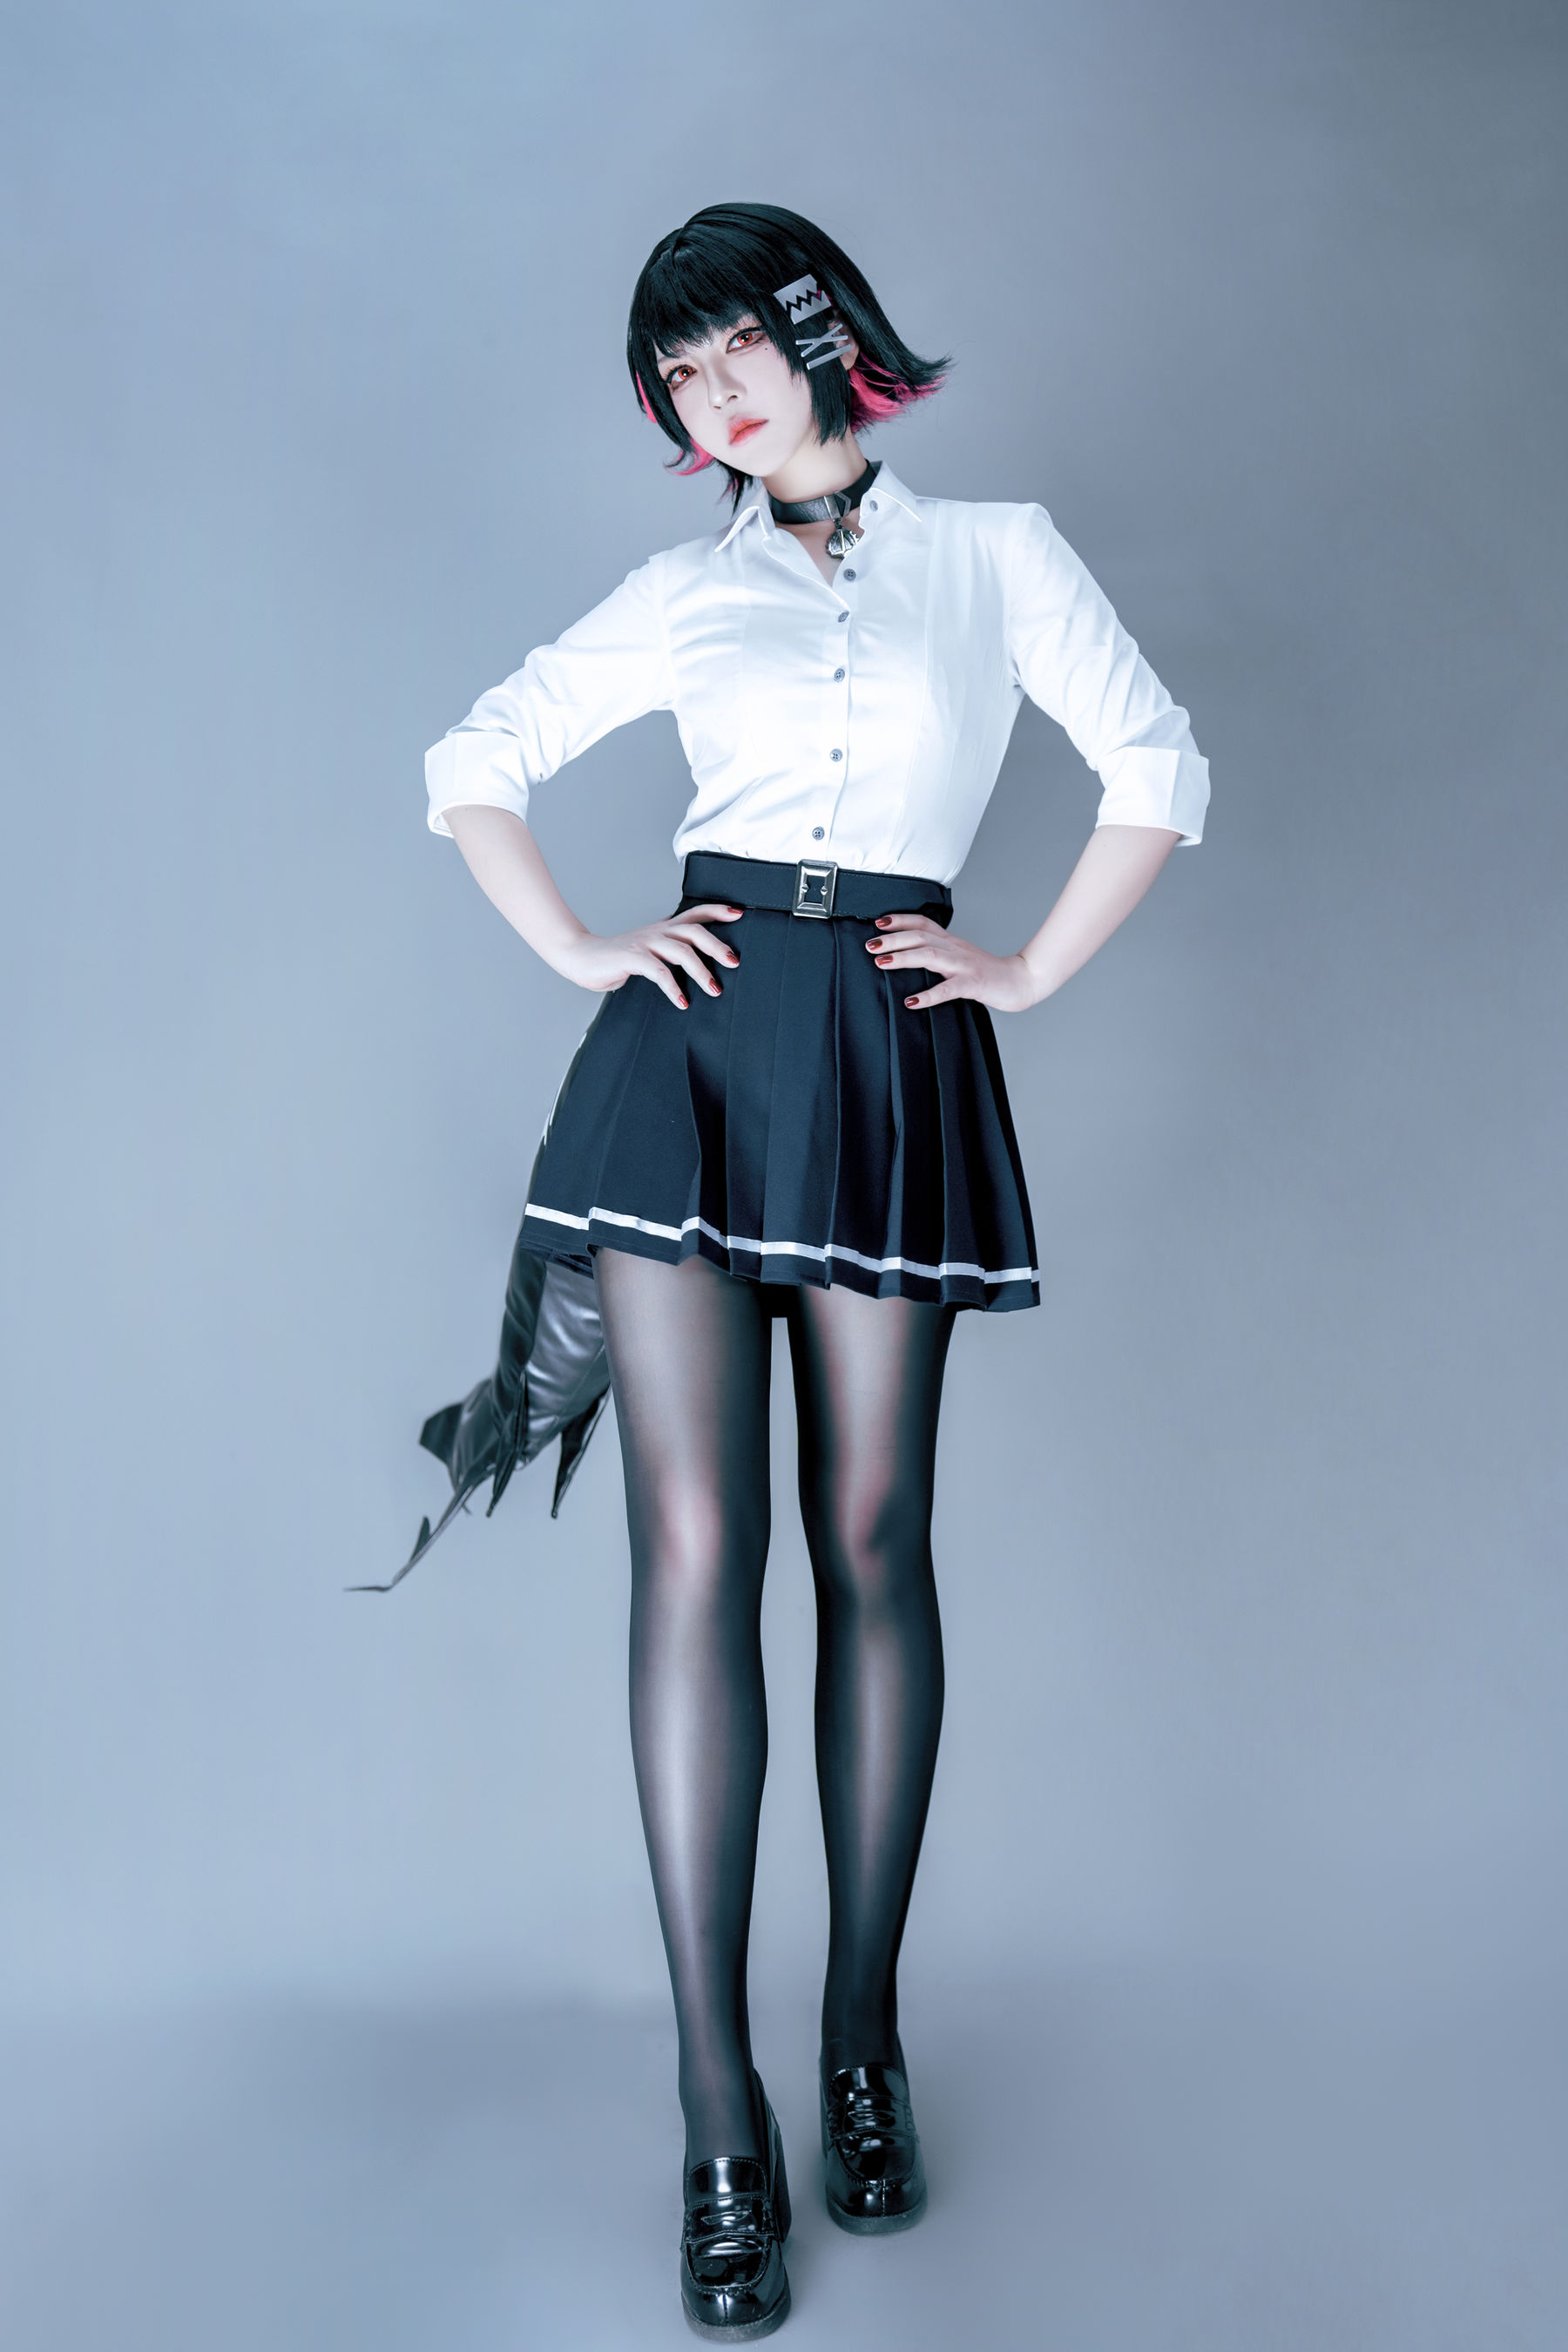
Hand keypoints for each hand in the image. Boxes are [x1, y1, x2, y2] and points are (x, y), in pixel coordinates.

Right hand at [553, 902, 741, 1009]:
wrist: (580, 957)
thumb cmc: (616, 959)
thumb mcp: (647, 952)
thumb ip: (668, 954)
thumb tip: (695, 966)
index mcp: (663, 929)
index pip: (694, 914)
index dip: (717, 911)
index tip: (738, 914)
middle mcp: (657, 932)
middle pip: (694, 931)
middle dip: (717, 946)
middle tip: (734, 963)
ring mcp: (645, 943)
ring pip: (681, 951)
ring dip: (701, 971)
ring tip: (714, 989)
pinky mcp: (632, 958)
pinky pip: (660, 972)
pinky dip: (674, 988)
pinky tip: (683, 1002)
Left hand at [865, 913, 1038, 1012]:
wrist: (1022, 981)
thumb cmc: (988, 974)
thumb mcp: (961, 958)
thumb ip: (940, 954)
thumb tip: (912, 956)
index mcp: (952, 942)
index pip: (924, 923)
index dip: (901, 919)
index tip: (879, 921)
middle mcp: (956, 949)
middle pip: (921, 936)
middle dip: (893, 939)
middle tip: (870, 944)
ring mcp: (965, 966)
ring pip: (930, 956)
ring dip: (903, 958)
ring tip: (881, 963)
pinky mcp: (973, 984)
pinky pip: (948, 989)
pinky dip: (928, 995)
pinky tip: (911, 1001)